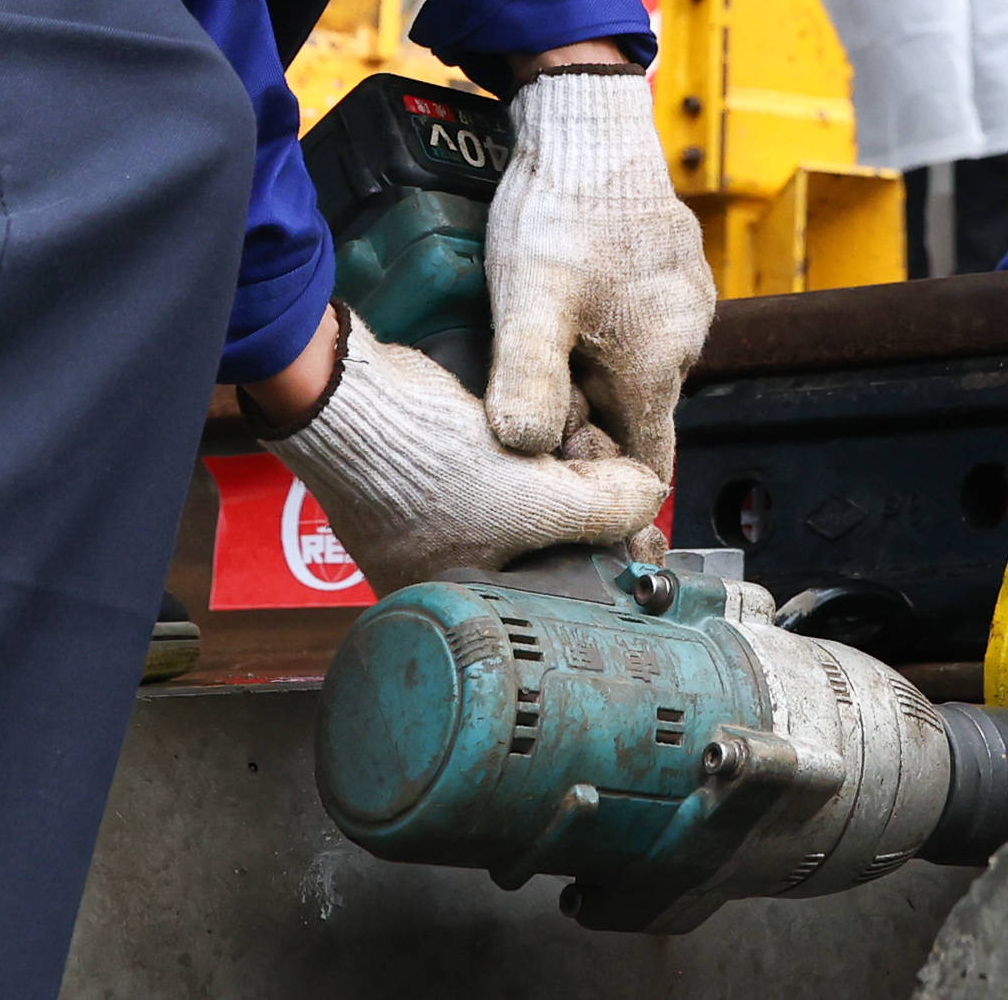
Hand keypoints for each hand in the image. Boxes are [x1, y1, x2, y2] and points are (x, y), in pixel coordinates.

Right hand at [259, 322, 665, 590]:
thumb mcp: (531, 500)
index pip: (556, 598)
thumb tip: (651, 499)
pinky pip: (513, 474)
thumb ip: (601, 509)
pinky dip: (538, 453)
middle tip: (605, 471)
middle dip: (587, 506)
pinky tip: (554, 431)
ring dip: (566, 471)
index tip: (635, 528)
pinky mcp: (448, 477)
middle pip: (551, 547)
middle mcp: (452, 575)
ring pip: (536, 504)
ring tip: (575, 442)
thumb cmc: (422, 469)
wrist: (356, 399)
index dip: (601, 560)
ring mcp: (447, 523)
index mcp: (463, 608)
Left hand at [483, 65, 712, 466]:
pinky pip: (639, 324)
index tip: (563, 477)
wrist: (589, 123)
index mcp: (658, 363)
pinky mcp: (671, 268)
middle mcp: (684, 338)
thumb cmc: (561, 213)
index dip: (604, 483)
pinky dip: (605, 335)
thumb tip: (526, 449)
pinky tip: (562, 309)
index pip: (647, 463)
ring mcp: (683, 300)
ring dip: (594, 376)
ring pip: (636, 368)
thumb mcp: (528, 305)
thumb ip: (529, 382)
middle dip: (590, 425)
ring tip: (539, 351)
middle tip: (529, 402)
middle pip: (637, 415)